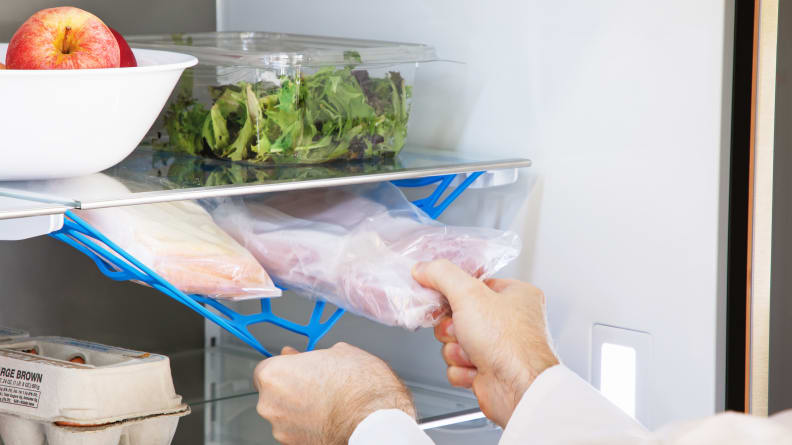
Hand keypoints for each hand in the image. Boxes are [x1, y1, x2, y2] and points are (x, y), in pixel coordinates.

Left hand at [253, 342, 414, 444]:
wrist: (375, 419)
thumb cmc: (359, 386)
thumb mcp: (338, 352)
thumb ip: (310, 355)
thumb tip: (303, 357)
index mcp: (274, 375)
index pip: (266, 367)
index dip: (285, 366)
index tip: (297, 366)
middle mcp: (270, 404)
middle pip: (273, 392)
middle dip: (292, 387)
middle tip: (317, 382)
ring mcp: (281, 429)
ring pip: (286, 413)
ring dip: (300, 408)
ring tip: (328, 401)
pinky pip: (297, 431)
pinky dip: (308, 425)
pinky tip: (329, 417)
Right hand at [413, 259, 558, 426]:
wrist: (518, 389)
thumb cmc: (509, 343)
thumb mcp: (469, 294)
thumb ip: (442, 275)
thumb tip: (424, 268)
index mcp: (515, 295)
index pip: (472, 286)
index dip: (453, 293)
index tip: (440, 297)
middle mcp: (509, 321)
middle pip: (458, 315)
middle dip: (453, 328)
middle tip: (461, 329)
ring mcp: (499, 347)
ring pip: (454, 341)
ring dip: (456, 349)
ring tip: (472, 353)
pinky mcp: (488, 370)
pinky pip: (458, 365)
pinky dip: (461, 368)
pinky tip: (475, 369)